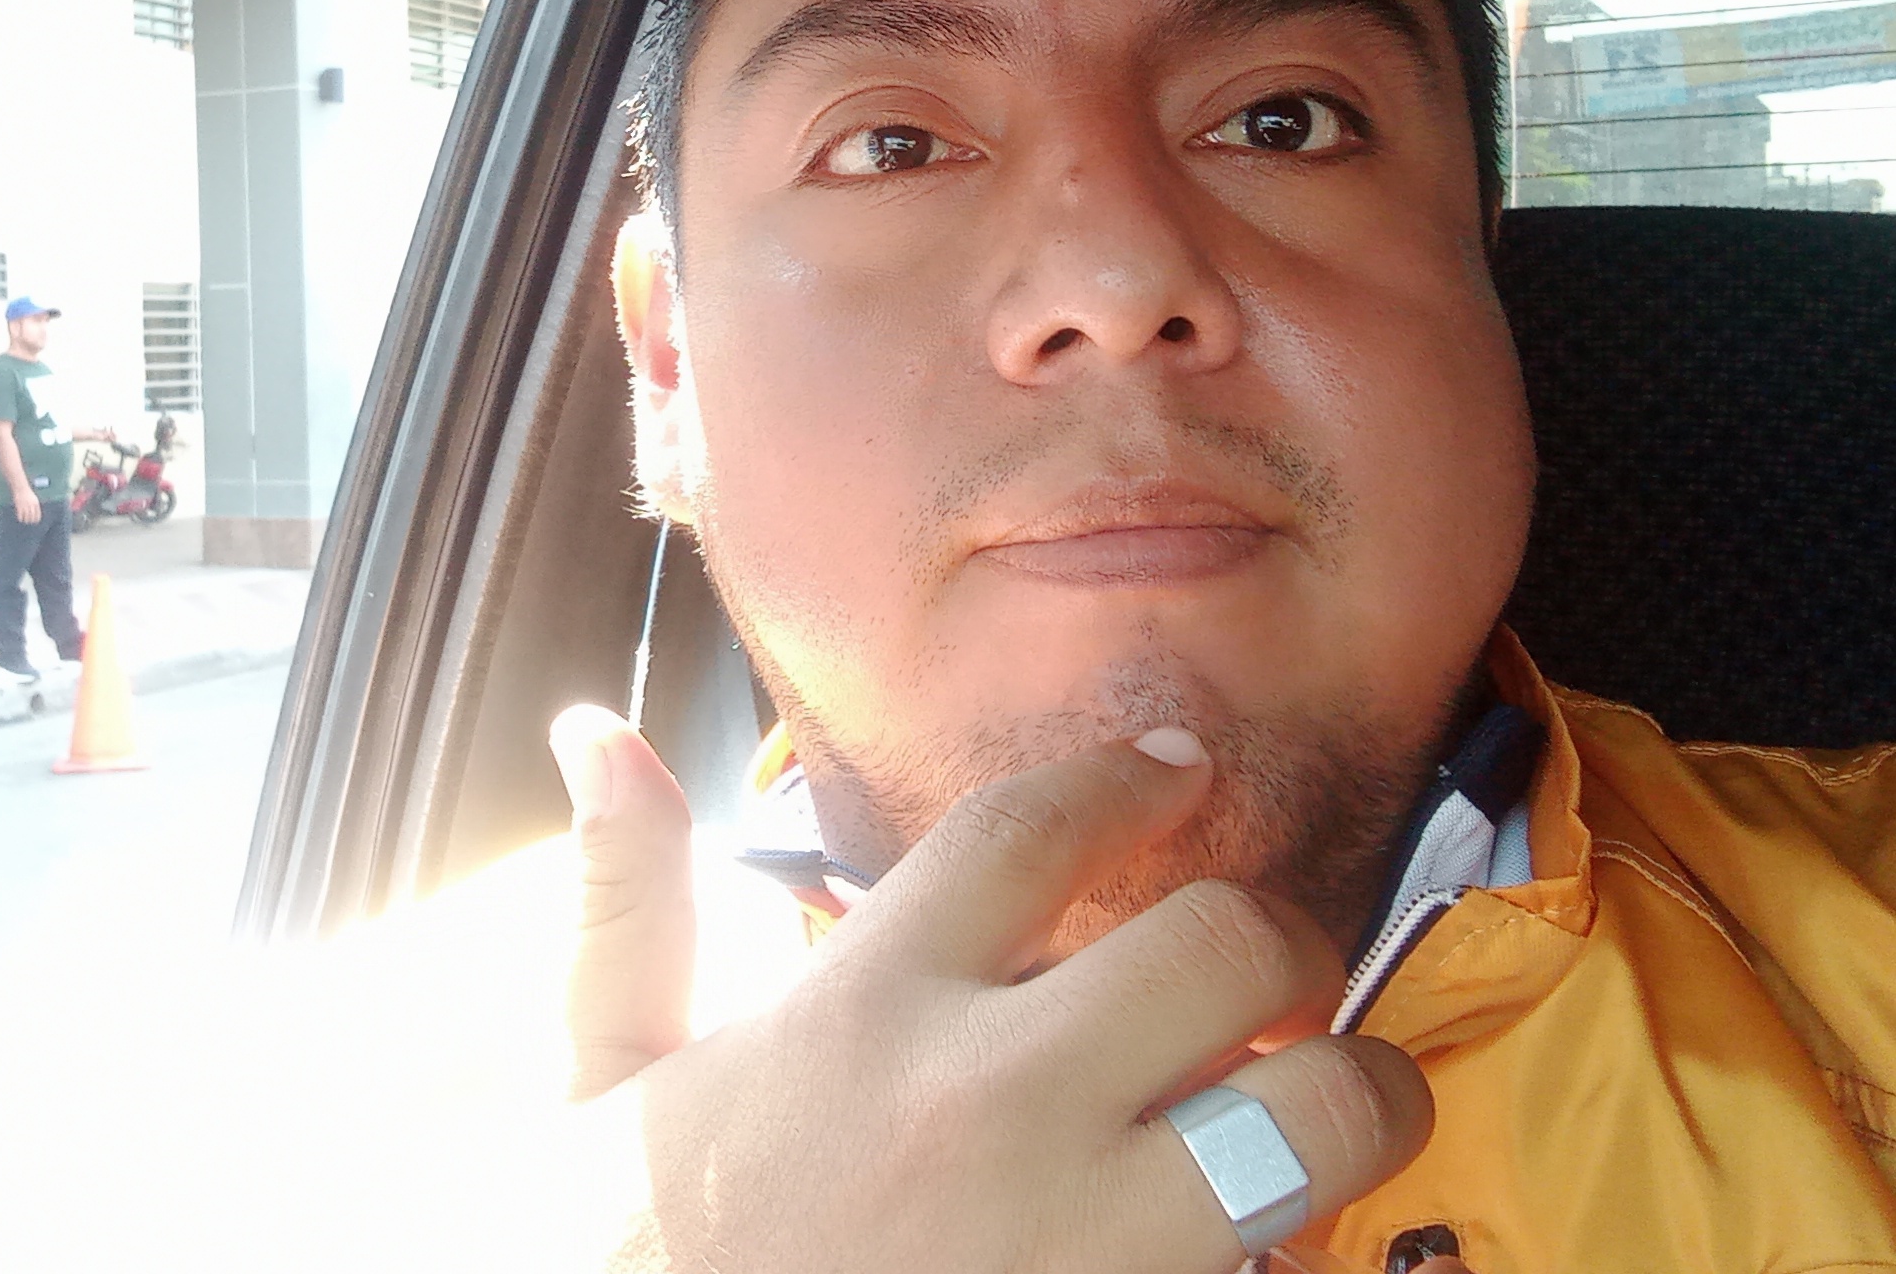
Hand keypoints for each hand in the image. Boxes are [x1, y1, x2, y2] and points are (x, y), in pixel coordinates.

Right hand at [11, 485, 40, 523]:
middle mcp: (31, 505)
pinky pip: (20, 515)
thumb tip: (35, 513)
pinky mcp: (19, 506)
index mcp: (36, 504)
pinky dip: (20, 518)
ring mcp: (25, 506)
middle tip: (29, 522)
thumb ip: (35, 505)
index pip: (38, 514)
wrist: (21, 487)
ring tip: (25, 521)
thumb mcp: (34, 498)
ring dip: (26, 520)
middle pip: (32, 517)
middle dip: (31, 521)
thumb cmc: (27, 493)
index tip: (35, 522)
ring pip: (26, 517)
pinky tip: (20, 519)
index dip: (36, 519)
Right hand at [545, 707, 1433, 1272]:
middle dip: (1277, 939)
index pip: (1033, 827)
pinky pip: (1297, 1271)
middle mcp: (985, 1102)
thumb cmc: (630, 1256)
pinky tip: (1282, 1241)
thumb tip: (596, 731)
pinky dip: (1316, 1252)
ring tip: (1336, 1106)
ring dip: (1354, 1098)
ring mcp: (1080, 1239)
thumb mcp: (604, 1080)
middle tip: (1273, 967)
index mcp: (861, 1011)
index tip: (1176, 763)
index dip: (1127, 773)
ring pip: (1318, 1116)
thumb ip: (626, 901)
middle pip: (1220, 945)